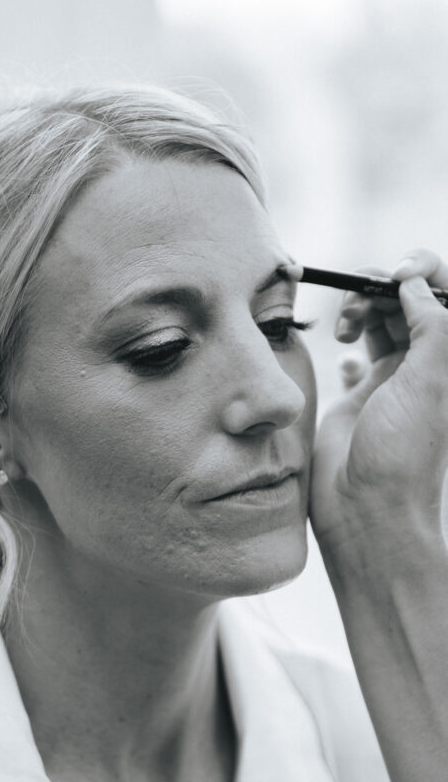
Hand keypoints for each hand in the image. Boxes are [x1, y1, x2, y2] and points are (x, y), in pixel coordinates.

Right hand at [309, 249, 447, 556]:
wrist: (364, 508)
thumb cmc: (401, 454)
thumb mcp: (430, 380)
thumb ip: (431, 324)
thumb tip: (412, 284)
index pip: (446, 296)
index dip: (425, 273)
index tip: (397, 276)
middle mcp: (426, 364)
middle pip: (409, 300)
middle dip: (383, 287)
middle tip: (359, 300)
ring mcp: (393, 378)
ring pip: (380, 318)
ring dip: (360, 309)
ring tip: (344, 329)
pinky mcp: (360, 394)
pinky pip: (357, 352)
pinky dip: (348, 344)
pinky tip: (344, 361)